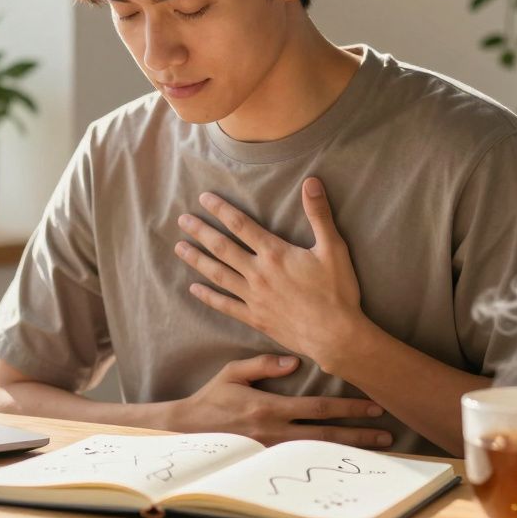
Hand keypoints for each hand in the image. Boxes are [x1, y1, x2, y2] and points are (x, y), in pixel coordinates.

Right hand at [167, 355, 391, 447]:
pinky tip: (345, 462)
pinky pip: (304, 461)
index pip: (317, 408)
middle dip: (359, 433)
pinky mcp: (268, 461)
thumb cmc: (211, 399)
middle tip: (386, 434)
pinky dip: (327, 462)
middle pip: (326, 435)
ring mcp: (273, 451)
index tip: (372, 405)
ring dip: (349, 450)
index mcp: (269, 407)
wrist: (187, 431)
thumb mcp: (232, 372)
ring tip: (376, 449)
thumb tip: (294, 361)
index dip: (347, 407)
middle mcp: (275, 432)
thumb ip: (262, 365)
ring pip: (319, 452)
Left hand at [175, 177, 372, 372]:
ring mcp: (254, 297)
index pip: (241, 225)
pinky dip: (208, 296)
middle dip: (201, 232)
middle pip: (222, 248)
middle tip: (182, 220)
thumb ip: (319, 214)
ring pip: (218, 274)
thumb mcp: (333, 248)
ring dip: (197, 260)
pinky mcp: (255, 318)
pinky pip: (225, 305)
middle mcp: (258, 273)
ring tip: (179, 248)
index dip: (221, 210)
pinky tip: (193, 289)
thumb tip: (311, 182)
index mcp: (275, 254)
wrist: (336, 336)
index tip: (204, 198)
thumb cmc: (337, 291)